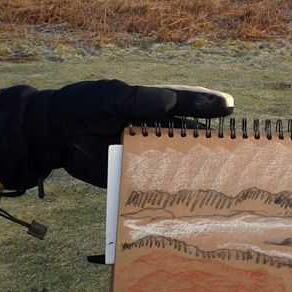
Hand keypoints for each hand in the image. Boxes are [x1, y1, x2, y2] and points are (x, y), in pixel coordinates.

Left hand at [0, 80, 233, 188]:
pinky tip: (190, 195)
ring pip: (177, 159)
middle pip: (189, 134)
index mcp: (152, 105)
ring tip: (222, 172)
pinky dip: (172, 187)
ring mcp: (145, 152)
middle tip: (239, 144)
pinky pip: (156, 181)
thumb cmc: (81, 105)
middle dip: (212, 139)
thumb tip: (170, 101)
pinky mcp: (133, 173)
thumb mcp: (109, 96)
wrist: (52, 133)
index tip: (228, 107)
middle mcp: (154, 129)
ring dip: (197, 166)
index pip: (185, 103)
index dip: (207, 104)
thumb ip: (139, 99)